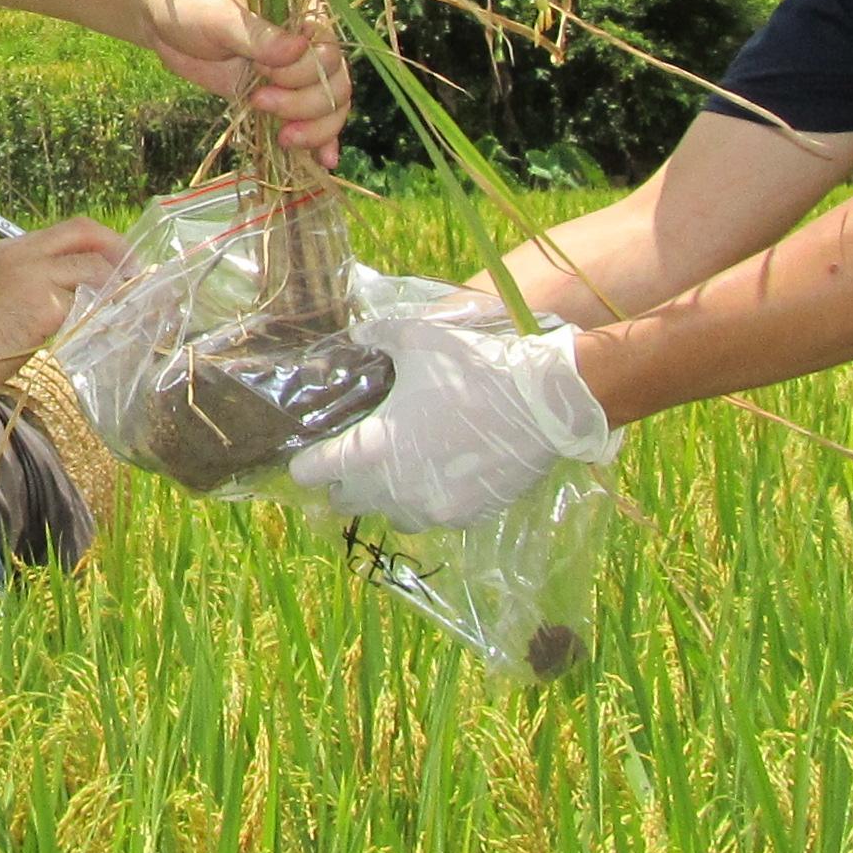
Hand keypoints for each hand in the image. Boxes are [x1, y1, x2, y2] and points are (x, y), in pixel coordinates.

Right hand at [0, 217, 127, 391]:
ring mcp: (37, 276)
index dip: (97, 240)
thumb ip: (24, 282)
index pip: (66, 231)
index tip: (114, 258)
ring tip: (125, 300)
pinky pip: (82, 303)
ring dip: (113, 282)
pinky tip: (103, 323)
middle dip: (115, 247)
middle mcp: (25, 254)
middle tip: (133, 267)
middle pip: (84, 231)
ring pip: (91, 267)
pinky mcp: (46, 304)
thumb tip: (59, 295)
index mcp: (10, 248)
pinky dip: (97, 311)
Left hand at [148, 0, 350, 167]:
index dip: (301, 71)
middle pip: (335, 84)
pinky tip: (323, 160)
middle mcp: (308, 43)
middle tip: (259, 101)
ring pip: (330, 106)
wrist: (165, 21)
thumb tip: (298, 49)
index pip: (327, 51)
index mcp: (303, 12)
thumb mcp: (218, 15)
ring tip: (283, 138)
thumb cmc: (192, 4)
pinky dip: (321, 140)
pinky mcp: (280, 97)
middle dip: (304, 103)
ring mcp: (296, 74)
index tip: (260, 69)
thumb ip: (256, 34)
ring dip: (314, 129)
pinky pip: (312, 120)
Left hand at [287, 306, 620, 531]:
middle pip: (346, 501)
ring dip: (384, 497)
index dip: (305, 463)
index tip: (308, 454)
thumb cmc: (476, 366)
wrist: (547, 403)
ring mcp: (434, 508)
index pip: (313, 473)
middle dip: (343, 482)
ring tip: (396, 469)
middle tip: (351, 459)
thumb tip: (354, 335)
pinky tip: (437, 475)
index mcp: (374, 449)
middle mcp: (397, 489)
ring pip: (389, 515)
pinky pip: (431, 517)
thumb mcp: (418, 338)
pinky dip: (426, 501)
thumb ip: (376, 337)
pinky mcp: (467, 517)